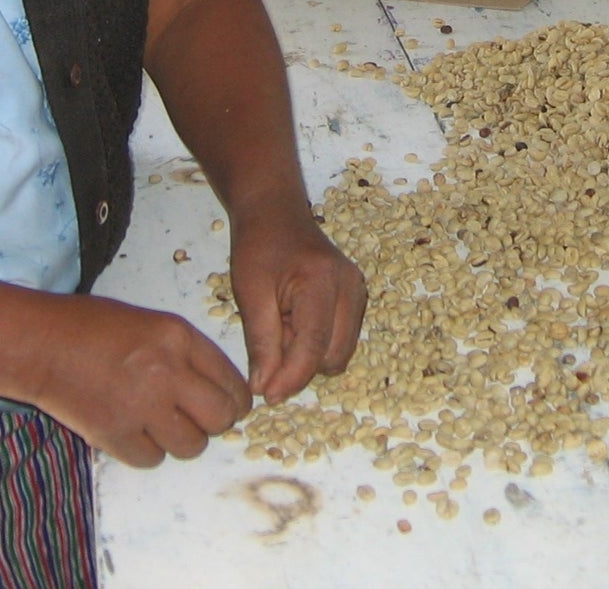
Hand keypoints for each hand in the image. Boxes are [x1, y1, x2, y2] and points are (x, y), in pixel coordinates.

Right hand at [24, 294, 250, 467]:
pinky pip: (153, 459)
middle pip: (220, 417)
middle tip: (199, 420)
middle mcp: (167, 372)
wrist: (41, 343)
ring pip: (191, 445)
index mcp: (177, 336)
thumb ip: (184, 351)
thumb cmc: (91, 326)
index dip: (235, 400)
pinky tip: (134, 431)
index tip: (230, 407)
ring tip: (161, 424)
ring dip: (181, 440)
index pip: (230, 380)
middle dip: (215, 423)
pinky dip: (148, 451)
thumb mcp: (149, 322)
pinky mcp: (116, 435)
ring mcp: (142, 406)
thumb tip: (214, 386)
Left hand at [228, 202, 366, 405]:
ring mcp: (358, 291)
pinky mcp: (357, 296)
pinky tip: (296, 320)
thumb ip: (261, 343)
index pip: (314, 346)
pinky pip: (342, 339)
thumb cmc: (258, 246)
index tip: (267, 396)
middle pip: (333, 356)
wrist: (275, 211)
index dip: (291, 377)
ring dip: (310, 354)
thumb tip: (265, 390)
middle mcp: (350, 286)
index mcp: (322, 281)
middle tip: (270, 338)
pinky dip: (318, 342)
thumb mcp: (249, 293)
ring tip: (282, 324)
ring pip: (341, 353)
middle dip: (300, 362)